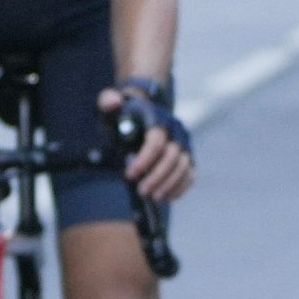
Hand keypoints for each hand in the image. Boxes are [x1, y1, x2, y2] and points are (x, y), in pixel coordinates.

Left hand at [101, 85, 195, 202]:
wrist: (143, 111)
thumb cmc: (123, 112)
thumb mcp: (110, 105)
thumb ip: (107, 101)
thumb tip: (113, 102)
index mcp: (157, 119)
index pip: (156, 141)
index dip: (144, 159)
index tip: (129, 175)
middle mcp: (175, 131)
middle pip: (172, 156)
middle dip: (157, 176)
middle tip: (142, 191)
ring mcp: (183, 144)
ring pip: (183, 166)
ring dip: (169, 184)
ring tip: (153, 197)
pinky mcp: (187, 156)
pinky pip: (190, 172)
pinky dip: (181, 186)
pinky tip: (168, 197)